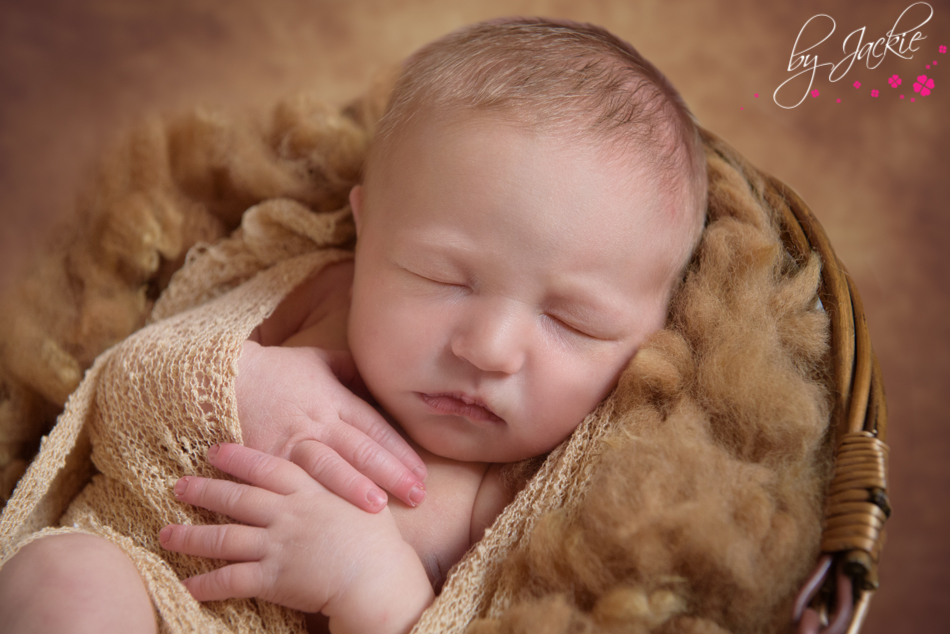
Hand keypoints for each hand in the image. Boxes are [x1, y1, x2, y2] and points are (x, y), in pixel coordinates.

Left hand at [160, 443, 433, 633]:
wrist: (379, 579)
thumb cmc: (379, 540)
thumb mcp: (363, 496)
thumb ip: (338, 476)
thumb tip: (320, 452)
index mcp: (310, 491)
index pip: (267, 468)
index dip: (238, 459)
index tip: (214, 451)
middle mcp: (288, 514)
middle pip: (237, 498)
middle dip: (204, 490)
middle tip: (178, 486)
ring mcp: (278, 545)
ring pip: (224, 537)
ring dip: (191, 536)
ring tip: (166, 534)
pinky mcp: (273, 578)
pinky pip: (231, 580)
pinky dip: (206, 583)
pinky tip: (187, 584)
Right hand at [237, 340, 426, 511]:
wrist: (221, 378)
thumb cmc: (274, 370)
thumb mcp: (316, 360)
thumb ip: (350, 369)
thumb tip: (378, 376)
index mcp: (334, 399)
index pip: (375, 427)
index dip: (400, 451)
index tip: (422, 473)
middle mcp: (317, 422)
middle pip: (360, 449)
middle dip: (391, 473)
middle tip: (417, 495)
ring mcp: (290, 442)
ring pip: (327, 466)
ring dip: (353, 487)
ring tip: (378, 507)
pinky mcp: (265, 459)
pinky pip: (290, 481)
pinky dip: (310, 497)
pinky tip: (325, 515)